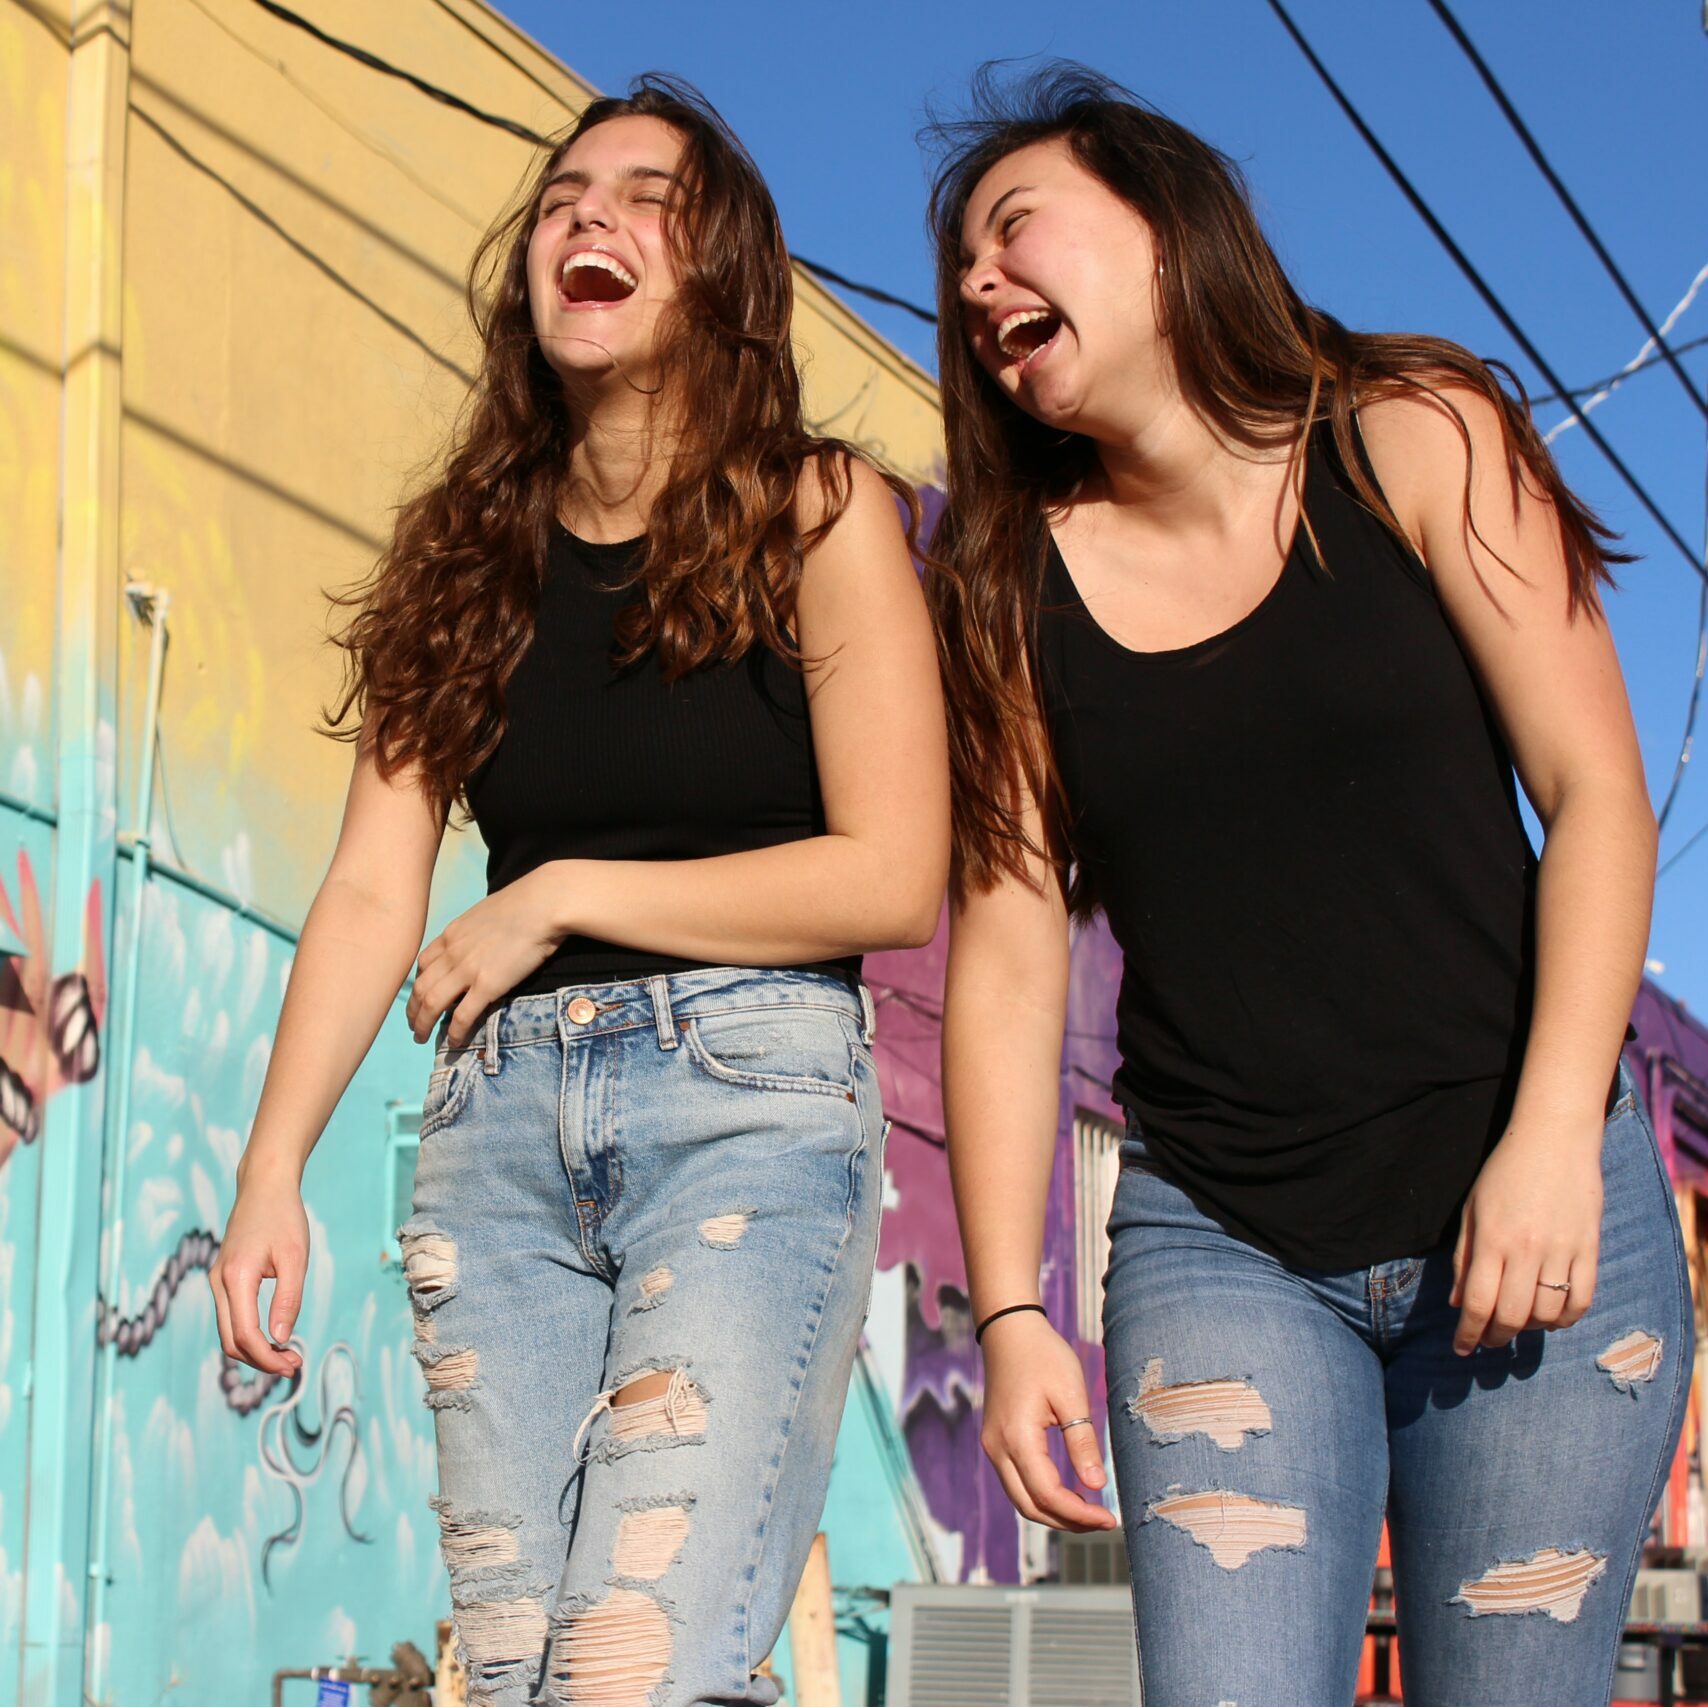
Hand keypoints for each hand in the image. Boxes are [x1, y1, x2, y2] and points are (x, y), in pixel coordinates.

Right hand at [210, 1160, 307, 1376]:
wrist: (264, 1186)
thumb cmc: (284, 1217)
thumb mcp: (295, 1257)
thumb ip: (288, 1298)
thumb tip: (281, 1338)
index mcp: (235, 1278)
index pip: (245, 1335)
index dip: (267, 1357)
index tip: (294, 1365)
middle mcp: (218, 1282)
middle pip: (231, 1341)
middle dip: (260, 1360)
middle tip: (294, 1364)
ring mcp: (217, 1280)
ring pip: (228, 1331)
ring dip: (254, 1349)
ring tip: (287, 1354)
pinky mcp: (223, 1277)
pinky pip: (231, 1316)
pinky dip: (249, 1332)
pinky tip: (273, 1334)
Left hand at [407, 865, 567, 1045]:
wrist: (543, 904)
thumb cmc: (526, 903)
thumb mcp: (488, 913)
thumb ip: (477, 931)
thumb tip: (483, 939)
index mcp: (452, 934)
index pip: (423, 964)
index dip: (417, 984)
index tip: (420, 997)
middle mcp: (452, 953)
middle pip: (420, 987)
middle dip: (412, 1010)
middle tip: (413, 1025)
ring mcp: (467, 970)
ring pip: (431, 1004)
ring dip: (422, 1024)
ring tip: (422, 1038)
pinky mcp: (487, 985)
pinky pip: (462, 1015)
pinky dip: (454, 1032)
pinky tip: (454, 1042)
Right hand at [979, 1313, 1118, 1531]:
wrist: (1009, 1331)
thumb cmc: (1043, 1356)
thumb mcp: (1070, 1394)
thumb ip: (1082, 1441)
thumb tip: (1097, 1486)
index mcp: (1016, 1437)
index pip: (1047, 1494)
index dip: (1079, 1514)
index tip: (1109, 1518)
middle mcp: (998, 1448)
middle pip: (1029, 1506)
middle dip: (1066, 1522)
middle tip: (1102, 1522)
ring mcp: (993, 1446)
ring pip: (1021, 1499)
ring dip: (1053, 1513)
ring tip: (1089, 1512)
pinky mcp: (996, 1441)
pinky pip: (1017, 1482)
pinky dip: (1041, 1496)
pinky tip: (1068, 1493)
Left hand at [1451, 1117, 1602, 1354]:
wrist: (1554, 1140)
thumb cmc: (1504, 1172)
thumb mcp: (1472, 1210)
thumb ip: (1465, 1258)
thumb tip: (1458, 1304)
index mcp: (1492, 1239)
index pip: (1478, 1303)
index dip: (1469, 1333)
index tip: (1462, 1350)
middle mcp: (1527, 1249)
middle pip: (1512, 1316)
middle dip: (1497, 1337)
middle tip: (1490, 1342)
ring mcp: (1562, 1250)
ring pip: (1548, 1313)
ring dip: (1530, 1328)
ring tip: (1518, 1324)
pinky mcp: (1590, 1248)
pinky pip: (1582, 1299)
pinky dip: (1567, 1318)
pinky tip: (1552, 1316)